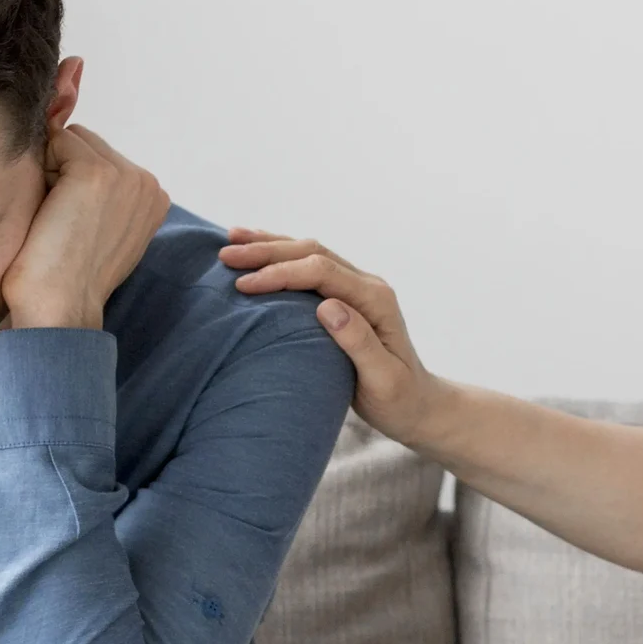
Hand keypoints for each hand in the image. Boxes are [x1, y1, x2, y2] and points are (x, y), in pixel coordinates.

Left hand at [2, 125, 170, 329]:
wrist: (61, 308)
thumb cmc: (69, 276)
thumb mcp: (102, 227)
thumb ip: (103, 191)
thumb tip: (63, 132)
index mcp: (154, 197)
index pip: (102, 156)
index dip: (75, 182)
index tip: (76, 224)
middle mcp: (148, 182)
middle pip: (86, 142)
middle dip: (64, 170)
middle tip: (63, 222)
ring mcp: (125, 176)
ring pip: (70, 139)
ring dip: (52, 170)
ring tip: (56, 217)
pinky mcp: (95, 173)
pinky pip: (55, 142)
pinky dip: (42, 171)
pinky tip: (48, 211)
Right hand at [217, 230, 446, 447]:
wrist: (417, 404)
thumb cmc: (399, 399)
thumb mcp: (383, 380)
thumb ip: (359, 343)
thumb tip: (327, 306)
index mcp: (375, 299)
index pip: (321, 272)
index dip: (281, 274)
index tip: (244, 285)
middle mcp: (366, 285)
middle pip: (312, 253)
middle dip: (266, 252)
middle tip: (225, 257)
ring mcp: (356, 287)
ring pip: (308, 252)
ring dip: (270, 245)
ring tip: (231, 239)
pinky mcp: (344, 297)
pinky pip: (310, 266)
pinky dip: (280, 256)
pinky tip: (257, 251)